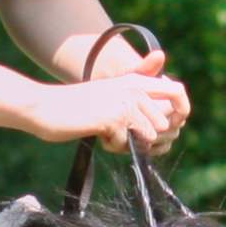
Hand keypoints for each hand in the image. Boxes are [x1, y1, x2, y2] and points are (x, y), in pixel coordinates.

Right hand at [27, 49, 189, 153]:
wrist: (44, 107)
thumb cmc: (74, 108)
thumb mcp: (108, 99)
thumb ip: (135, 107)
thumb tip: (164, 132)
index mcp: (134, 80)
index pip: (178, 92)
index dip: (182, 111)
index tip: (171, 129)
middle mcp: (133, 88)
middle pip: (163, 124)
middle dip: (145, 137)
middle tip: (120, 134)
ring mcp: (124, 102)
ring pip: (147, 137)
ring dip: (129, 143)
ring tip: (108, 134)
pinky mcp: (114, 118)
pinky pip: (127, 144)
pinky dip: (112, 146)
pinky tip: (98, 135)